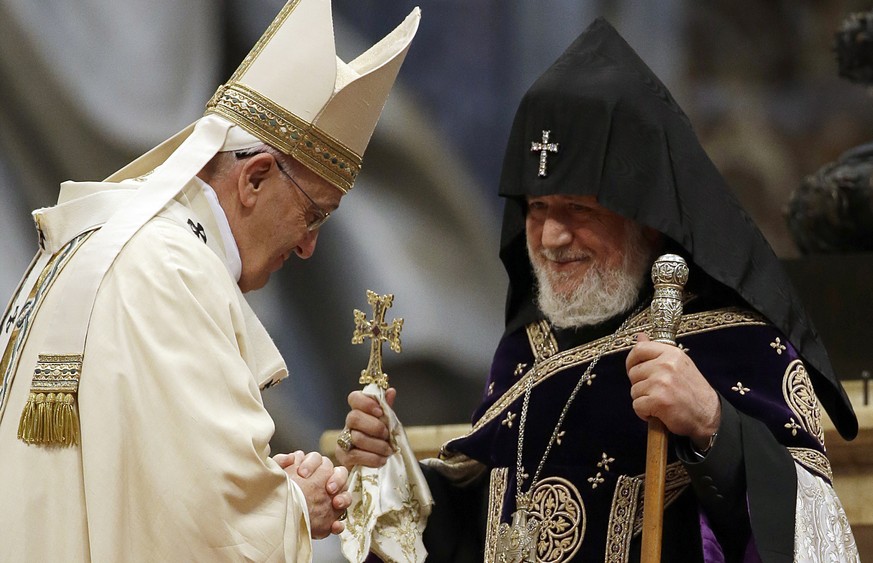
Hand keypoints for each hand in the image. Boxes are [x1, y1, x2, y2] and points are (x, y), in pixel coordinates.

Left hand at [274, 451, 350, 537]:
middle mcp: (326, 481)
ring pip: (346, 494)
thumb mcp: (277, 475)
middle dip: (336, 479)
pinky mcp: (330, 519)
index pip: (319, 460)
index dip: (312, 464)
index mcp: (313, 469)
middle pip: (339, 473)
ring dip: (344, 498)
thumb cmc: (279, 492)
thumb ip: (281, 462)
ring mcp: (331, 499)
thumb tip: (291, 457)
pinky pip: (340, 520)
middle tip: (328, 488)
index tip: (302, 473)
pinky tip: (335, 526)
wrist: (277, 516)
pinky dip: (339, 524)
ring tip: (336, 503)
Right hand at [335, 388, 396, 469]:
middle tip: (387, 435)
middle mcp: (349, 424)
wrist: (383, 464)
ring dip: (378, 445)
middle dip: (375, 427)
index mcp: (360, 411)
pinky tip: (382, 460)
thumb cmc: (384, 441)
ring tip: (389, 451)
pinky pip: (355, 455)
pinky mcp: (343, 457)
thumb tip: (391, 391)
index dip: (366, 403)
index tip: (380, 412)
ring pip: (357, 437)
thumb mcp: (389, 424)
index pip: (354, 398)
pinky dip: (372, 458)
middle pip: (354, 417)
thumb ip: (387, 409)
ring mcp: (343, 440)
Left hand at [625, 333, 719, 447]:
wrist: (708, 416)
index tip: (635, 370)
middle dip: (640, 385)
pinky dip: (645, 413)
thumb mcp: (678, 365)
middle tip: (657, 392)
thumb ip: (657, 352)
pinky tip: (659, 412)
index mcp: (672, 354)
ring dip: (643, 400)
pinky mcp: (659, 400)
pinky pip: (637, 405)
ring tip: (661, 402)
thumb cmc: (692, 391)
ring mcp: (662, 382)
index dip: (632, 361)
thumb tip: (640, 337)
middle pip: (634, 373)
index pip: (639, 349)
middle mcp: (666, 365)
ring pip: (634, 391)